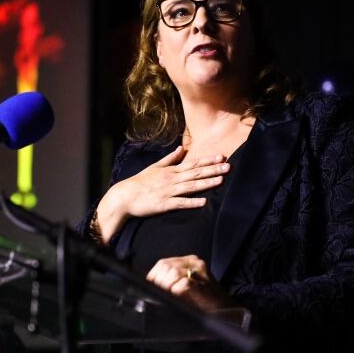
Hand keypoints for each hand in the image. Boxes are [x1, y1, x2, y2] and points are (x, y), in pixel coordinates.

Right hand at [95, 146, 229, 240]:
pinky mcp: (164, 204)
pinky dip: (192, 202)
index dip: (208, 160)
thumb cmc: (140, 182)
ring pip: (191, 186)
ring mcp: (169, 191)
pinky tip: (204, 202)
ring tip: (221, 180)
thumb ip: (170, 159)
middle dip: (213, 170)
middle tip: (228, 166)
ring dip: (206, 183)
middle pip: (196, 173)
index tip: (222, 156)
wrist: (125, 196)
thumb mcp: (155, 167)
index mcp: (171, 170)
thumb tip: (182, 148)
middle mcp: (172, 179)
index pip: (193, 163)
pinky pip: (181, 203)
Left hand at [146, 254, 235, 310]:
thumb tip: (150, 286)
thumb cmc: (205, 301)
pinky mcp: (204, 284)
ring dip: (165, 286)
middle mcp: (195, 262)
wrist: (226, 310)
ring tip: (165, 296)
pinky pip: (184, 284)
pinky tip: (175, 297)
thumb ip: (170, 282)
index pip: (163, 263)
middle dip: (157, 281)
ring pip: (173, 273)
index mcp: (189, 261)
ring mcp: (200, 271)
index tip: (150, 287)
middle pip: (166, 266)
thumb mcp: (185, 286)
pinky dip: (175, 291)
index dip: (153, 275)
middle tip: (156, 293)